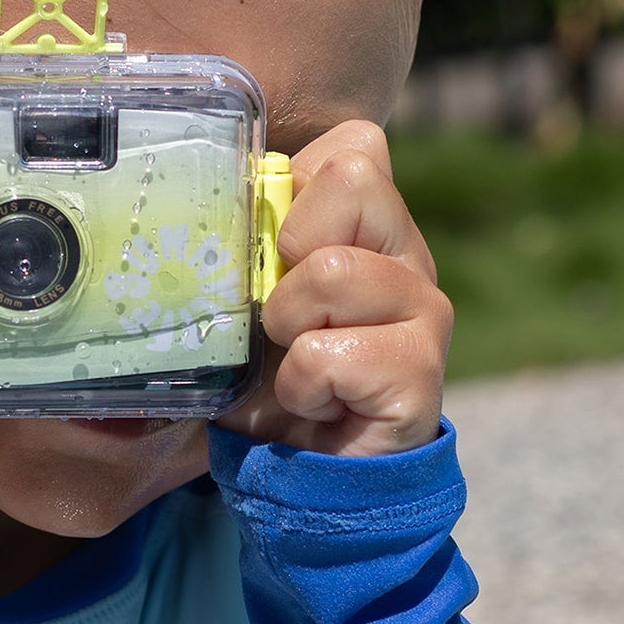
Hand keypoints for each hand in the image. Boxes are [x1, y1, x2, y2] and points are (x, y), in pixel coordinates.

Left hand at [216, 121, 451, 455]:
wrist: (306, 478)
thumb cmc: (271, 381)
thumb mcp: (245, 299)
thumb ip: (244, 240)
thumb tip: (198, 186)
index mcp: (371, 227)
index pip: (354, 145)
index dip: (297, 187)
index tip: (278, 253)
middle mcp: (409, 257)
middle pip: (352, 177)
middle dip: (287, 250)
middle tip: (285, 316)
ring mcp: (425, 311)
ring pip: (330, 269)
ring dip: (286, 327)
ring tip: (298, 364)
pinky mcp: (420, 370)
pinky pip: (328, 354)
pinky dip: (300, 386)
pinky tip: (319, 403)